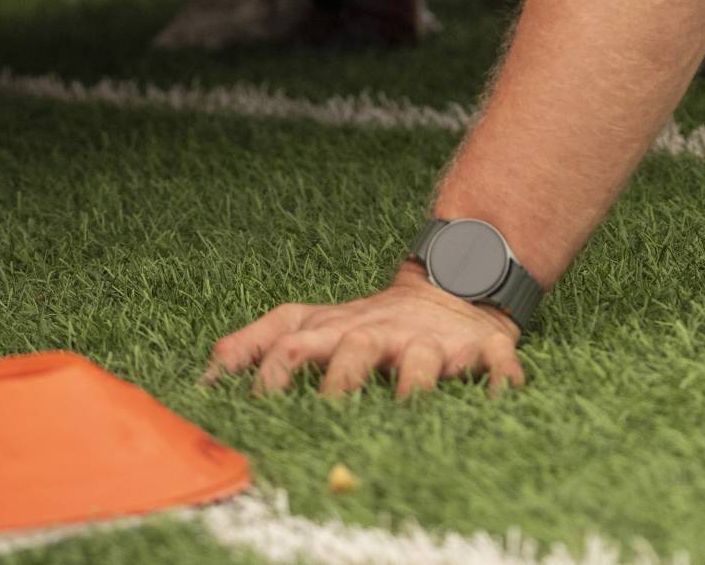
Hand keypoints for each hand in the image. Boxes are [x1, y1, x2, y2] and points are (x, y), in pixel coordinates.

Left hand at [205, 265, 523, 397]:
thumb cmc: (366, 323)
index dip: (269, 367)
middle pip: (352, 351)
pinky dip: (500, 378)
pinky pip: (494, 364)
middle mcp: (378, 335)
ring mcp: (428, 345)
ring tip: (407, 408)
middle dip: (337, 379)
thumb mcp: (309, 323)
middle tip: (323, 412)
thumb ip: (256, 345)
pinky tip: (503, 394)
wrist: (448, 291)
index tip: (245, 400)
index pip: (290, 339)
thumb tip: (202, 378)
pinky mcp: (476, 352)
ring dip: (413, 385)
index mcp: (334, 331)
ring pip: (421, 363)